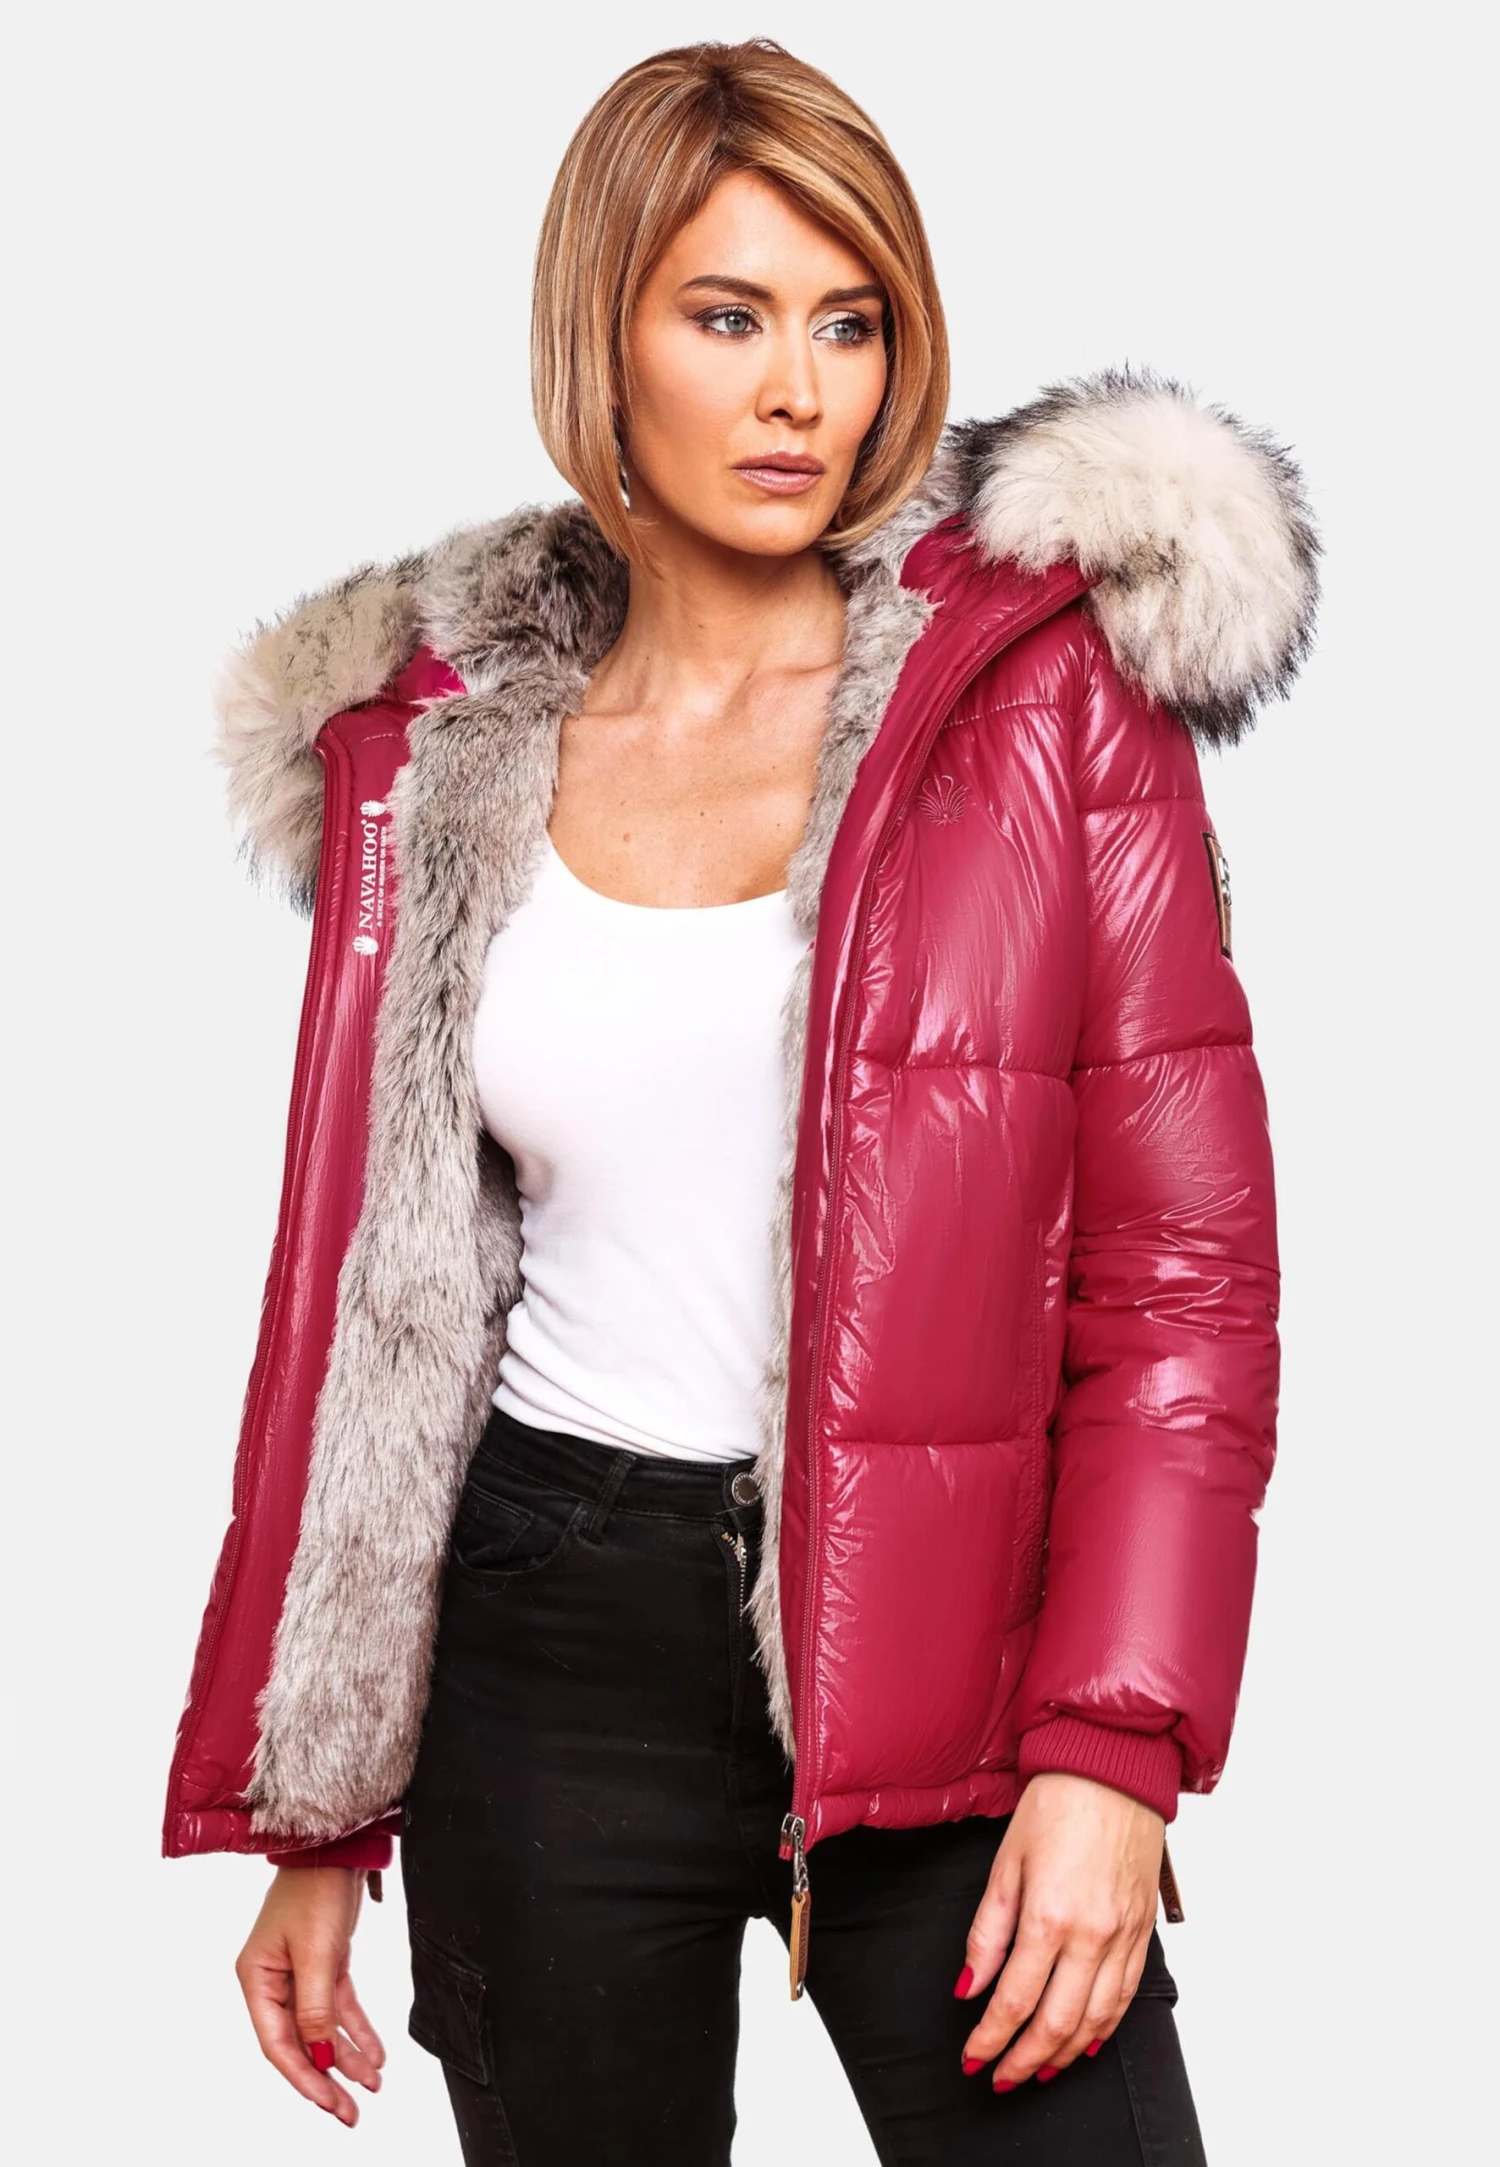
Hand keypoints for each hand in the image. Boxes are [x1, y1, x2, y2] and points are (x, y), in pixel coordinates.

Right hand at [236, 1866, 385, 2125]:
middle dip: (327, 2078)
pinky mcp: (325, 1962)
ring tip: (372, 2085)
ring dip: (347, 2056)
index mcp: (257, 1979)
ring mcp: (300, 1972)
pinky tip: (374, 2054)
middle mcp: (274, 1980)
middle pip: (300, 2041)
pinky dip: (357, 2029)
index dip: (304, 2077)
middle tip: (351, 2112)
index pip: (278, 2043)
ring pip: (323, 2027)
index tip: (330, 2103)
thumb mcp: (317, 1954)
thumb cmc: (315, 1890)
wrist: (337, 1843)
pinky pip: (340, 2006)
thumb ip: (316, 2008)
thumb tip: (322, 2054)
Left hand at [956, 1771, 1162, 2088]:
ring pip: (1096, 2020)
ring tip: (1038, 2069)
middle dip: (1024, 2059)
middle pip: (1056, 2023)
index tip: (973, 2057)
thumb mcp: (1006, 1862)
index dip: (990, 2039)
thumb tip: (969, 1984)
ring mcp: (1124, 1936)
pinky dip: (1106, 2027)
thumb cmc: (1057, 1803)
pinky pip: (1127, 1995)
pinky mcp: (1144, 1930)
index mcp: (1050, 1917)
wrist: (1113, 1767)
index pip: (1014, 2001)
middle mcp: (1092, 1936)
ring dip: (1064, 2054)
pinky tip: (1088, 2041)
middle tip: (1001, 2077)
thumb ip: (988, 1931)